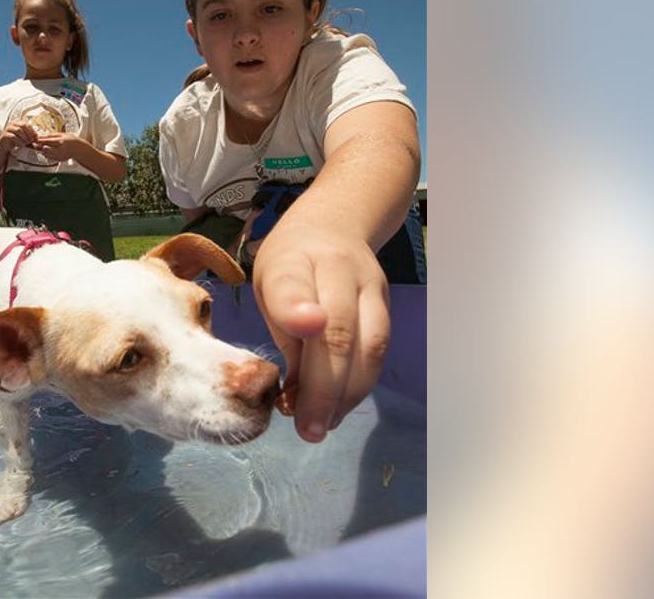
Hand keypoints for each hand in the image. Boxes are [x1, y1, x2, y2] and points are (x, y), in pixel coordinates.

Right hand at [0, 121, 39, 150]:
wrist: (5, 146)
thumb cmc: (16, 141)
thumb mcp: (24, 138)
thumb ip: (30, 137)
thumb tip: (38, 139)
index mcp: (18, 122)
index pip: (27, 124)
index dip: (32, 131)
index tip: (36, 138)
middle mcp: (12, 124)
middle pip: (23, 125)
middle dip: (29, 134)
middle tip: (31, 141)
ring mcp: (8, 129)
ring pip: (18, 130)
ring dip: (24, 137)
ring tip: (26, 143)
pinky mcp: (4, 135)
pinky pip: (13, 137)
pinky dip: (19, 141)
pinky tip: (21, 145)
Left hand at [34, 132, 86, 162]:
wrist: (79, 150)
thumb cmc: (72, 140)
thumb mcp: (63, 134)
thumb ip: (52, 135)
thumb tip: (42, 136)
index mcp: (61, 141)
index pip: (48, 141)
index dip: (40, 140)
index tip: (35, 139)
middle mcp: (60, 149)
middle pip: (46, 149)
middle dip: (39, 147)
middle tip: (35, 144)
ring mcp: (60, 155)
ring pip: (46, 154)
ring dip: (42, 151)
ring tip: (41, 147)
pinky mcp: (59, 159)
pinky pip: (50, 157)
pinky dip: (46, 154)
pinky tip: (47, 151)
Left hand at [252, 220, 390, 442]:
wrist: (333, 225)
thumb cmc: (291, 266)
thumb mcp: (267, 285)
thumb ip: (282, 331)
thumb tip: (295, 397)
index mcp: (291, 261)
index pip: (292, 285)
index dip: (297, 310)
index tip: (304, 329)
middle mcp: (336, 268)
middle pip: (339, 329)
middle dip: (324, 387)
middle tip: (308, 428)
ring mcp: (369, 284)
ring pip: (370, 344)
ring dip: (348, 394)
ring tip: (323, 424)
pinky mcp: (386, 303)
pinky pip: (379, 351)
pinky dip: (359, 385)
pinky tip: (339, 406)